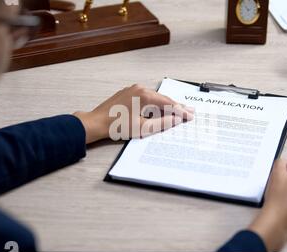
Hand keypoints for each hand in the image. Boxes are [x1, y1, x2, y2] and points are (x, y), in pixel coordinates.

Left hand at [74, 84, 193, 143]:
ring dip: (165, 105)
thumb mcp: (143, 128)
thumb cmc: (117, 126)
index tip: (189, 116)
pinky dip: (154, 104)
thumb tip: (176, 119)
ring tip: (177, 111)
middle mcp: (140, 89)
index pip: (168, 103)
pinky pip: (145, 97)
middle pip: (162, 99)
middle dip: (176, 106)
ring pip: (154, 98)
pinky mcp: (127, 93)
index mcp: (145, 96)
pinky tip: (159, 109)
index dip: (180, 111)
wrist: (96, 123)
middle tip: (189, 111)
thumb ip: (162, 123)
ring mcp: (132, 89)